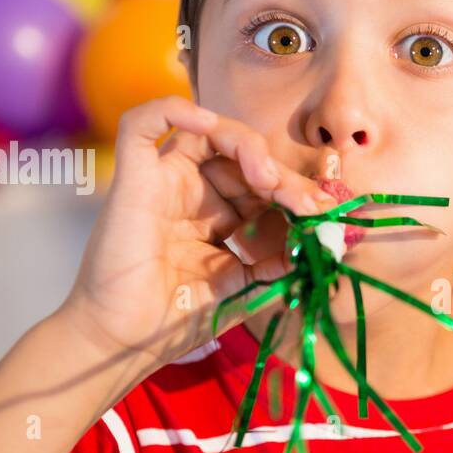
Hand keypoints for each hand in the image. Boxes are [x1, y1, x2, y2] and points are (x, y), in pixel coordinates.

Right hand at [59, 96, 336, 374]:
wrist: (127, 342)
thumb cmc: (177, 319)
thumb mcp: (245, 288)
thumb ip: (280, 264)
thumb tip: (325, 243)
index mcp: (218, 218)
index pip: (263, 186)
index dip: (295, 192)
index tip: (325, 214)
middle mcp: (192, 194)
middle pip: (243, 157)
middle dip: (282, 176)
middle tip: (308, 203)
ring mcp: (163, 182)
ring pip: (207, 132)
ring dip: (247, 144)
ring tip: (268, 177)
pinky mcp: (134, 178)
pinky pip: (143, 123)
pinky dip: (173, 109)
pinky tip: (206, 124)